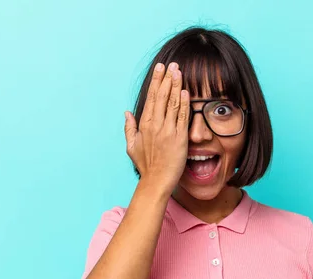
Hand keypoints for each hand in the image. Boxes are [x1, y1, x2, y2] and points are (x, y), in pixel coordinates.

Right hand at [124, 62, 189, 195]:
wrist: (156, 181)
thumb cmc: (146, 165)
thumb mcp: (132, 146)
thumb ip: (129, 128)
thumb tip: (127, 113)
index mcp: (144, 125)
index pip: (151, 97)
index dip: (156, 81)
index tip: (160, 69)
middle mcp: (155, 125)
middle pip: (162, 96)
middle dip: (167, 78)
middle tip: (172, 64)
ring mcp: (168, 131)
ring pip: (172, 103)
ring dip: (176, 85)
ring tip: (179, 71)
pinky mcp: (179, 138)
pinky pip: (182, 117)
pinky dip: (184, 103)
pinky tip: (185, 91)